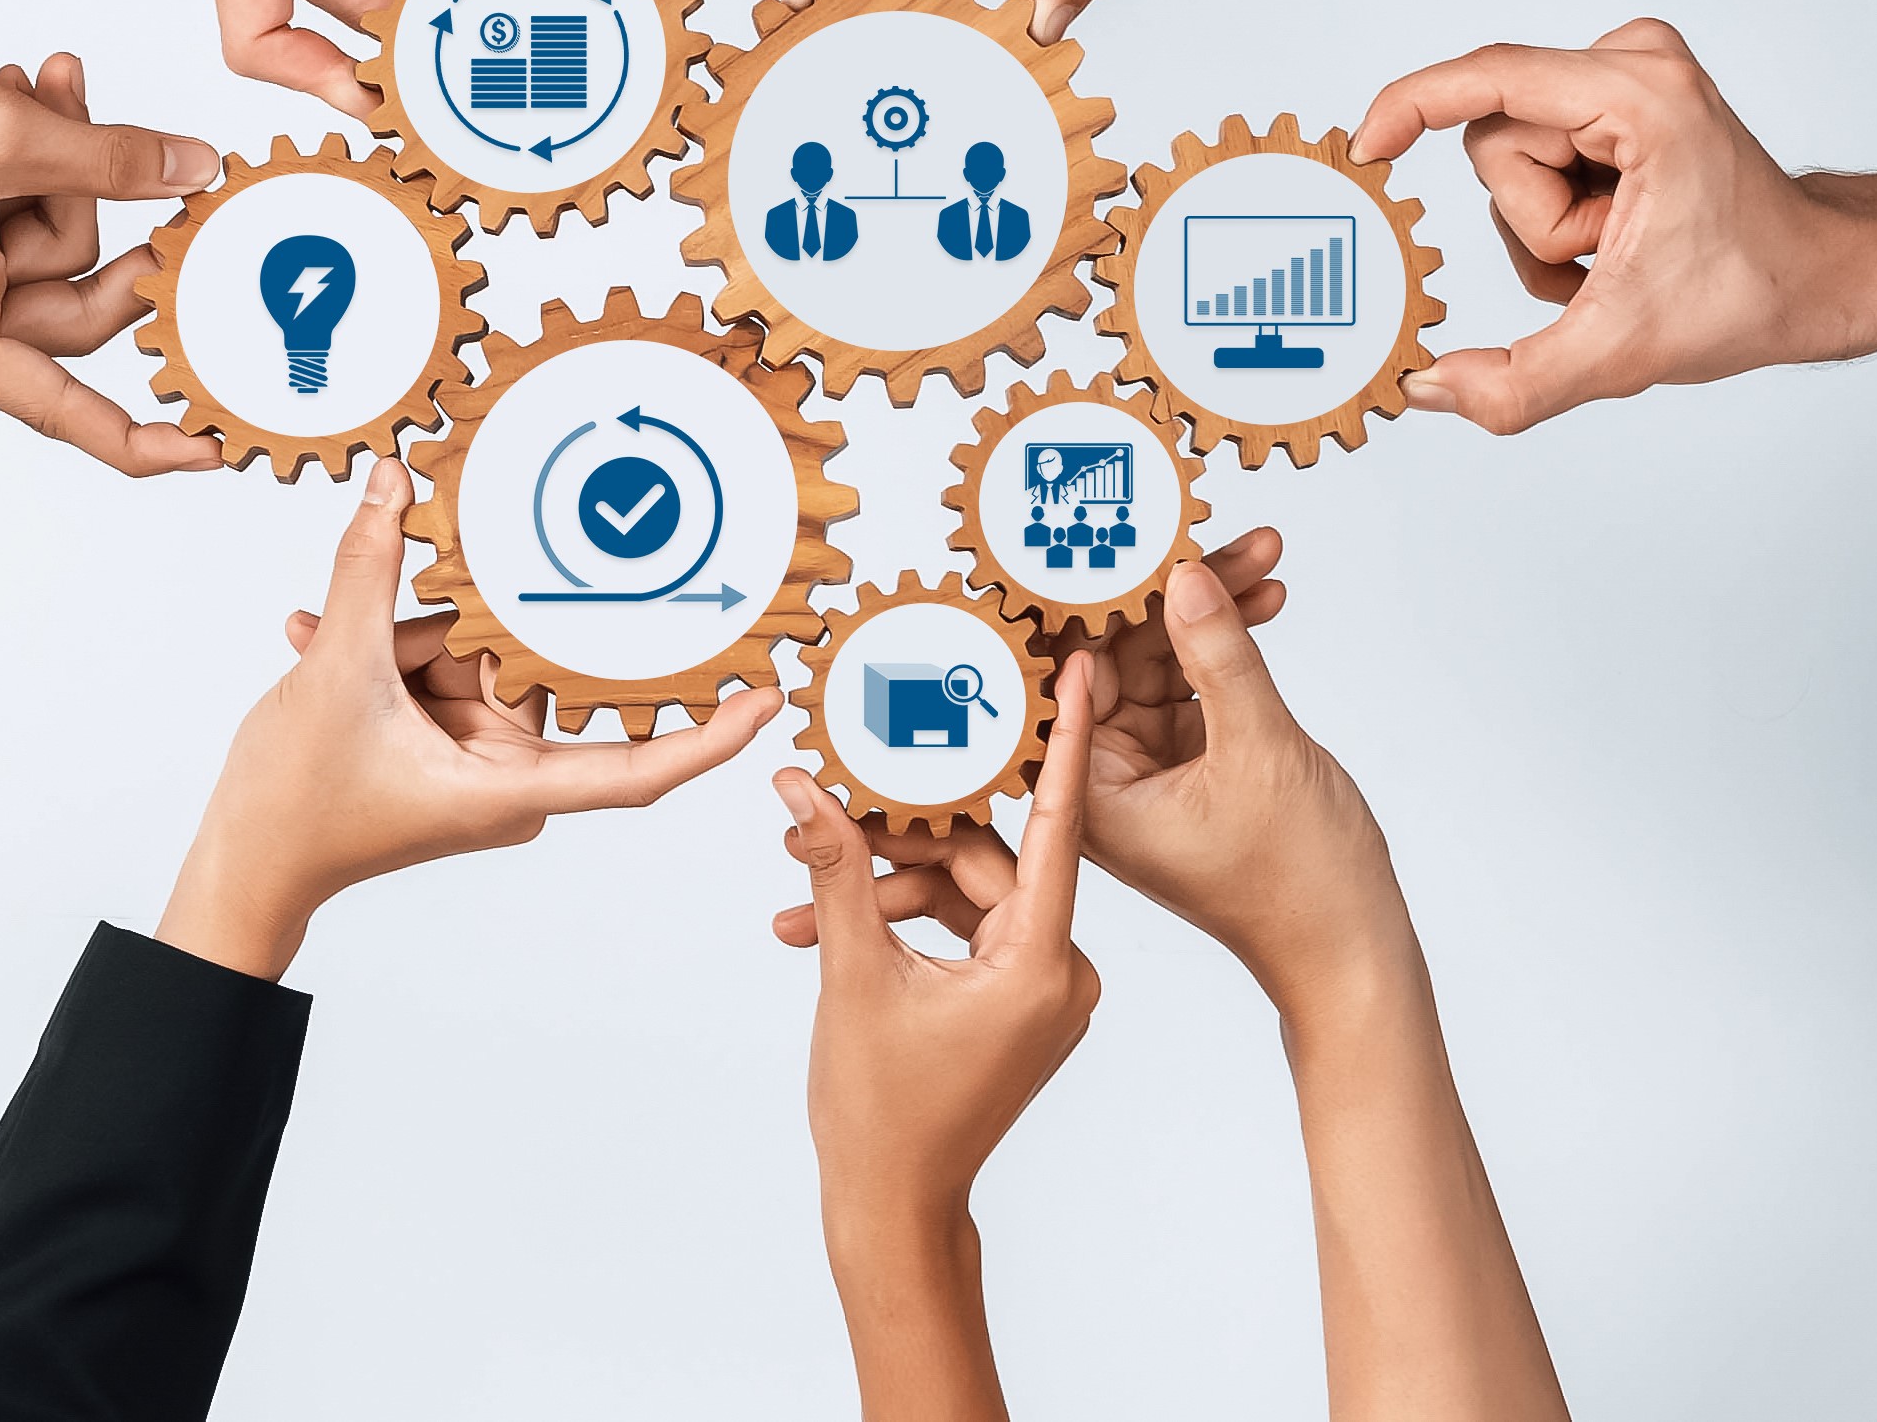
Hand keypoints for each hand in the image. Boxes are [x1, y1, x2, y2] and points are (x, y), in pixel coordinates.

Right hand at [0, 0, 220, 477]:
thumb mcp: (6, 132)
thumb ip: (112, 161)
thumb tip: (194, 171)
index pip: (63, 407)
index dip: (143, 436)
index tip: (213, 448)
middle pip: (74, 302)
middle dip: (98, 212)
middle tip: (121, 142)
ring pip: (58, 244)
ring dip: (66, 162)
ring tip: (44, 84)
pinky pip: (25, 210)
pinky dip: (38, 154)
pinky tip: (26, 88)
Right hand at [157, 458, 781, 979]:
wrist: (240, 865)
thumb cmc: (296, 808)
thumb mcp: (336, 669)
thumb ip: (371, 568)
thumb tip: (394, 483)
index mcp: (512, 788)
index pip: (642, 767)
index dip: (711, 735)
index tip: (768, 697)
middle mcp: (508, 781)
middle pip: (520, 677)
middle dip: (446, 642)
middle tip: (388, 646)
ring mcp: (473, 765)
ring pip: (468, 665)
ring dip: (402, 646)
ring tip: (330, 650)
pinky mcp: (441, 751)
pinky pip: (437, 677)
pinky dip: (387, 659)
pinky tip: (318, 644)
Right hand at [771, 693, 1100, 1421]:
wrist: (893, 1204)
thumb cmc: (882, 1111)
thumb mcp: (853, 971)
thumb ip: (836, 868)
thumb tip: (801, 787)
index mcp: (1043, 965)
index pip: (1056, 828)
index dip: (1059, 743)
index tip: (1076, 672)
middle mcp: (1062, 972)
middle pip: (984, 862)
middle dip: (902, 838)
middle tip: (833, 798)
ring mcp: (1042, 988)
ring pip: (966, 893)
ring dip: (890, 884)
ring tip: (806, 874)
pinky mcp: (1018, 999)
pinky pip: (965, 928)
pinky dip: (907, 919)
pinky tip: (830, 914)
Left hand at [1085, 552, 1570, 1418]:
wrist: (1353, 953)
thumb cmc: (1298, 887)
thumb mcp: (1259, 749)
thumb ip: (1218, 652)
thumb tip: (1183, 572)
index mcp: (1086, 793)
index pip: (1065, 672)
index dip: (1092, 594)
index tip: (1117, 530)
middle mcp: (1098, 783)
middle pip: (1110, 657)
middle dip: (1161, 592)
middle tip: (1206, 531)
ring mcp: (1142, 775)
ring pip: (1157, 664)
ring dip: (1204, 609)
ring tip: (1260, 552)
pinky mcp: (1185, 770)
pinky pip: (1190, 688)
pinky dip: (1223, 647)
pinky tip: (1263, 598)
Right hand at [1353, 18, 1876, 433]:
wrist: (1827, 273)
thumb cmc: (1757, 288)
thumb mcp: (1626, 352)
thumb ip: (1516, 383)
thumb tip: (1426, 388)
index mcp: (1640, 97)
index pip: (1490, 79)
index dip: (1411, 107)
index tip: (1367, 149)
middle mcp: (1630, 65)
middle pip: (1495, 142)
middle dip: (1534, 221)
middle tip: (1608, 256)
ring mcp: (1624, 75)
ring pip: (1508, 156)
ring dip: (1546, 226)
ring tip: (1618, 250)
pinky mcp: (1616, 96)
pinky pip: (1531, 155)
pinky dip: (1558, 215)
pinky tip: (1616, 238)